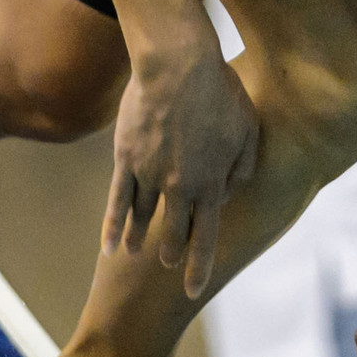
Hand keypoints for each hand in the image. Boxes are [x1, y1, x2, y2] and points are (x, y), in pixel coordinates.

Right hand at [103, 38, 260, 298]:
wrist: (178, 66)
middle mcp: (179, 187)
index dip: (197, 266)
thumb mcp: (247, 131)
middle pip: (172, 231)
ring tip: (136, 251)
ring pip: (143, 218)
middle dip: (171, 251)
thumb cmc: (220, 93)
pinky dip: (112, 226)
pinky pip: (116, 201)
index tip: (193, 289)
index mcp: (211, 184)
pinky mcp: (125, 159)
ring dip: (140, 239)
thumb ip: (241, 170)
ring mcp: (149, 175)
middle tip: (167, 261)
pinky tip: (109, 247)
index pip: (205, 238)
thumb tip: (224, 196)